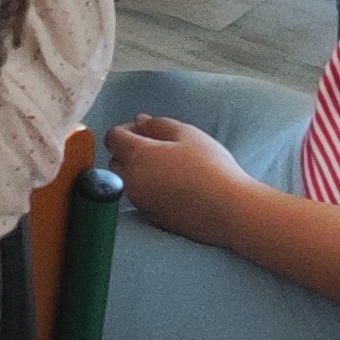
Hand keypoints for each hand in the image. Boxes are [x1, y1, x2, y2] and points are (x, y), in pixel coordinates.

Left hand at [105, 116, 250, 239]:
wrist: (227, 210)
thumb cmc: (209, 167)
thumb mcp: (187, 134)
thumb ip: (158, 124)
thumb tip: (140, 121)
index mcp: (136, 156)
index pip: (112, 137)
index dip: (127, 129)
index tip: (147, 129)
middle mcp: (131, 181)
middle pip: (115, 160)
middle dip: (129, 150)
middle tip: (158, 146)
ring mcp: (140, 202)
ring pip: (127, 181)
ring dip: (138, 170)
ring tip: (168, 167)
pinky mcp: (152, 218)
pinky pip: (141, 197)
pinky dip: (149, 188)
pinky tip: (174, 186)